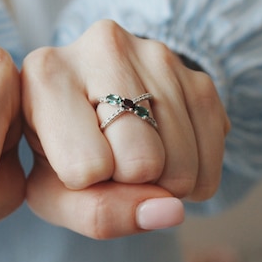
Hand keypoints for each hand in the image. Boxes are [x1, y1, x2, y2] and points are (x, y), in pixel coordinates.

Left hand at [21, 20, 229, 238]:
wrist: (93, 111)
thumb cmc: (62, 155)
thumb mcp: (52, 193)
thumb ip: (96, 214)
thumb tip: (170, 211)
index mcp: (47, 74)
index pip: (87, 167)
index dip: (86, 186)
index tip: (74, 165)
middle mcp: (103, 47)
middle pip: (142, 161)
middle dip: (132, 185)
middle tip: (112, 167)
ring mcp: (157, 54)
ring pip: (182, 161)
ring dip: (166, 185)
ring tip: (136, 164)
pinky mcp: (196, 73)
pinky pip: (214, 151)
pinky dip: (196, 176)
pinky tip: (168, 160)